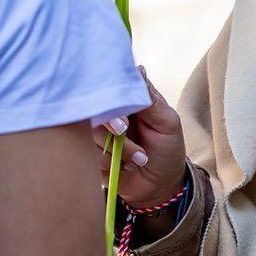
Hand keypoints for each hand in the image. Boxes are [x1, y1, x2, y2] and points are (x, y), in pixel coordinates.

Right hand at [89, 67, 187, 208]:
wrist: (161, 186)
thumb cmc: (167, 149)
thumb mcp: (167, 123)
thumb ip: (150, 99)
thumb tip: (138, 69)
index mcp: (126, 101)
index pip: (108, 88)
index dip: (109, 96)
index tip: (121, 109)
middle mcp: (108, 115)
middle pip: (92, 110)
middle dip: (110, 123)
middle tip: (125, 131)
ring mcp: (96, 136)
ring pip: (89, 134)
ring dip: (119, 149)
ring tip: (140, 158)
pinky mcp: (90, 157)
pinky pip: (88, 155)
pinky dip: (110, 163)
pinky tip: (127, 168)